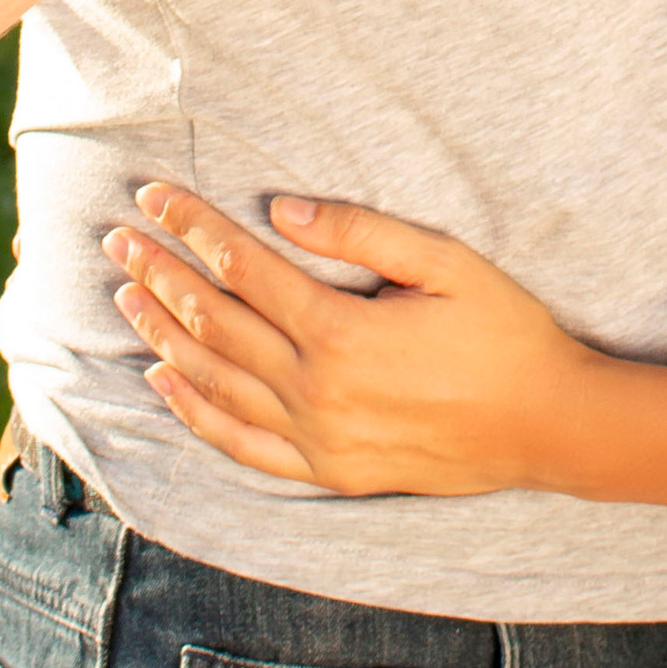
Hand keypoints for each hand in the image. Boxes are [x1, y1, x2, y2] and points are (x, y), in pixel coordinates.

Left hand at [103, 186, 594, 495]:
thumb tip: (284, 211)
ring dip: (164, 335)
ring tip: (126, 296)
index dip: (194, 227)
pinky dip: (196, 412)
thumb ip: (363, 234)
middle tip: (118, 238)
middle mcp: (317, 391)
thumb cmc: (505, 334)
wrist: (548, 426)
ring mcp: (319, 439)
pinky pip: (242, 444)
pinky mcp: (330, 471)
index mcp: (342, 332)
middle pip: (216, 322)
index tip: (154, 196)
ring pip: (217, 382)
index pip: (244, 268)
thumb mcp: (445, 265)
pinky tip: (164, 382)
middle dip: (161, 273)